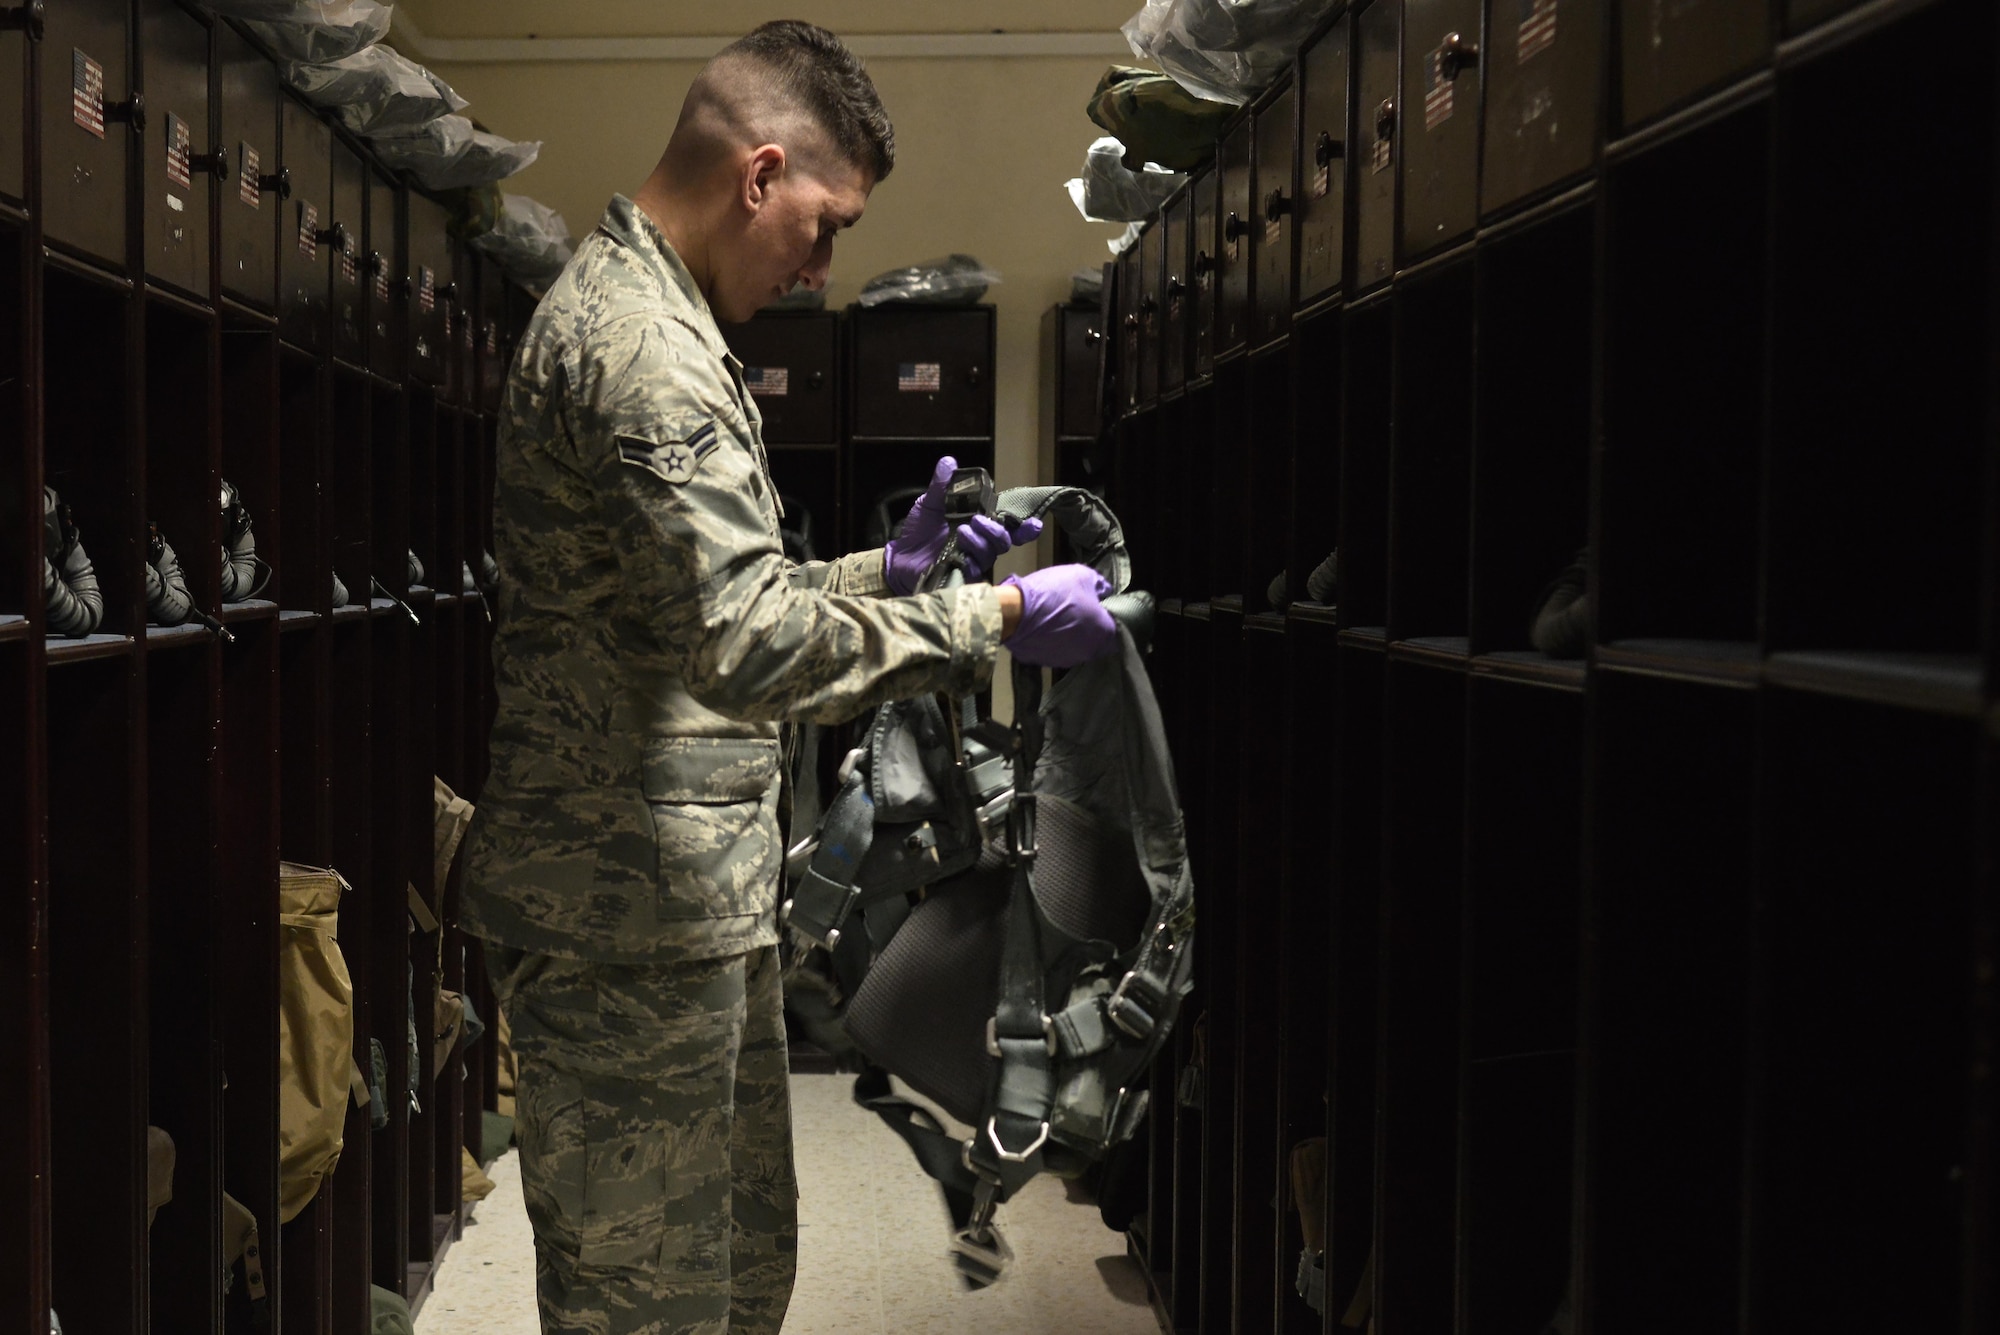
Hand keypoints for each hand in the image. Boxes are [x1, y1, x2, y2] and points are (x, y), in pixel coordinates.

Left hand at [883, 456, 1043, 594]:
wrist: (900, 557)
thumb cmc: (919, 532)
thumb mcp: (929, 504)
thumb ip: (941, 486)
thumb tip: (949, 462)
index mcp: (979, 524)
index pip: (1009, 525)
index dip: (1025, 527)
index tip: (1034, 524)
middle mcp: (981, 543)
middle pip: (1005, 540)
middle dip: (996, 530)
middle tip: (977, 520)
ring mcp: (974, 559)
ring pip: (992, 552)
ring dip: (980, 540)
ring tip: (962, 531)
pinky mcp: (963, 574)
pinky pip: (976, 568)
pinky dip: (970, 557)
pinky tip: (959, 549)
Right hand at [999, 565, 1118, 667]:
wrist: (1015, 613)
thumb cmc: (1055, 593)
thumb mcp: (1082, 575)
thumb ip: (1099, 584)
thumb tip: (1104, 590)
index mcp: (1104, 634)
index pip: (1117, 630)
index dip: (1107, 617)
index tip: (1097, 606)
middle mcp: (1089, 652)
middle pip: (1095, 640)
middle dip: (1089, 627)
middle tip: (1077, 610)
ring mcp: (1066, 660)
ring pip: (1074, 646)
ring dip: (1070, 635)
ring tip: (1058, 618)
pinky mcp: (1045, 662)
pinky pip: (1053, 650)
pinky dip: (1051, 641)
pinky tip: (1043, 627)